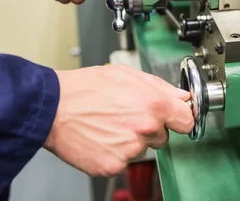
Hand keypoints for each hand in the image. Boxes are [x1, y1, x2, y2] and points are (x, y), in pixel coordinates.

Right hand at [44, 65, 193, 176]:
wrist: (53, 108)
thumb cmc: (86, 88)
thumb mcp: (127, 74)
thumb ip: (160, 86)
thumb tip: (181, 96)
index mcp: (153, 104)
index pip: (186, 120)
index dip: (179, 118)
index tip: (174, 118)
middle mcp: (145, 128)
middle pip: (163, 136)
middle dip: (150, 127)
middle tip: (126, 115)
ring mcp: (130, 149)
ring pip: (142, 148)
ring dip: (131, 140)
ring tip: (109, 124)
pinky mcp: (113, 165)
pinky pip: (124, 161)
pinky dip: (114, 152)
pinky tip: (101, 137)